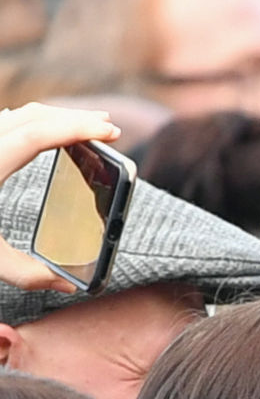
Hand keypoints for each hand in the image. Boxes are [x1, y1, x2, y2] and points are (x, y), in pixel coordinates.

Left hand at [0, 107, 117, 291]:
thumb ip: (28, 274)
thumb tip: (66, 282)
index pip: (39, 134)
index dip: (78, 129)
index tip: (110, 132)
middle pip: (33, 116)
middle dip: (73, 118)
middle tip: (107, 127)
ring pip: (17, 115)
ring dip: (53, 118)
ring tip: (83, 129)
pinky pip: (3, 125)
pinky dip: (31, 125)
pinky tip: (43, 138)